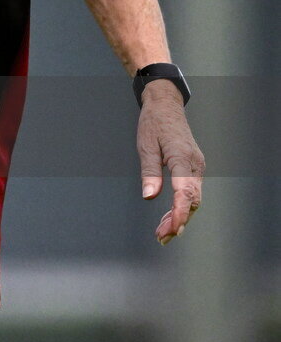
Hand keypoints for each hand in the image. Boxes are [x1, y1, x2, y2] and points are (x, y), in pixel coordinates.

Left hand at [137, 81, 204, 243]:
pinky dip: (181, 206)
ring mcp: (196, 166)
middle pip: (191, 201)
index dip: (179, 213)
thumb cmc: (153, 123)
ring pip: (192, 199)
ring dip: (180, 217)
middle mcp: (194, 164)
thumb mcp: (145, 145)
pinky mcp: (193, 167)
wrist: (165, 105)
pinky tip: (170, 217)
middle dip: (178, 221)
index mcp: (181, 156)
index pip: (184, 192)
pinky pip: (191, 192)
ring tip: (163, 232)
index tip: (172, 230)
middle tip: (160, 237)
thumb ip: (149, 172)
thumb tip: (149, 197)